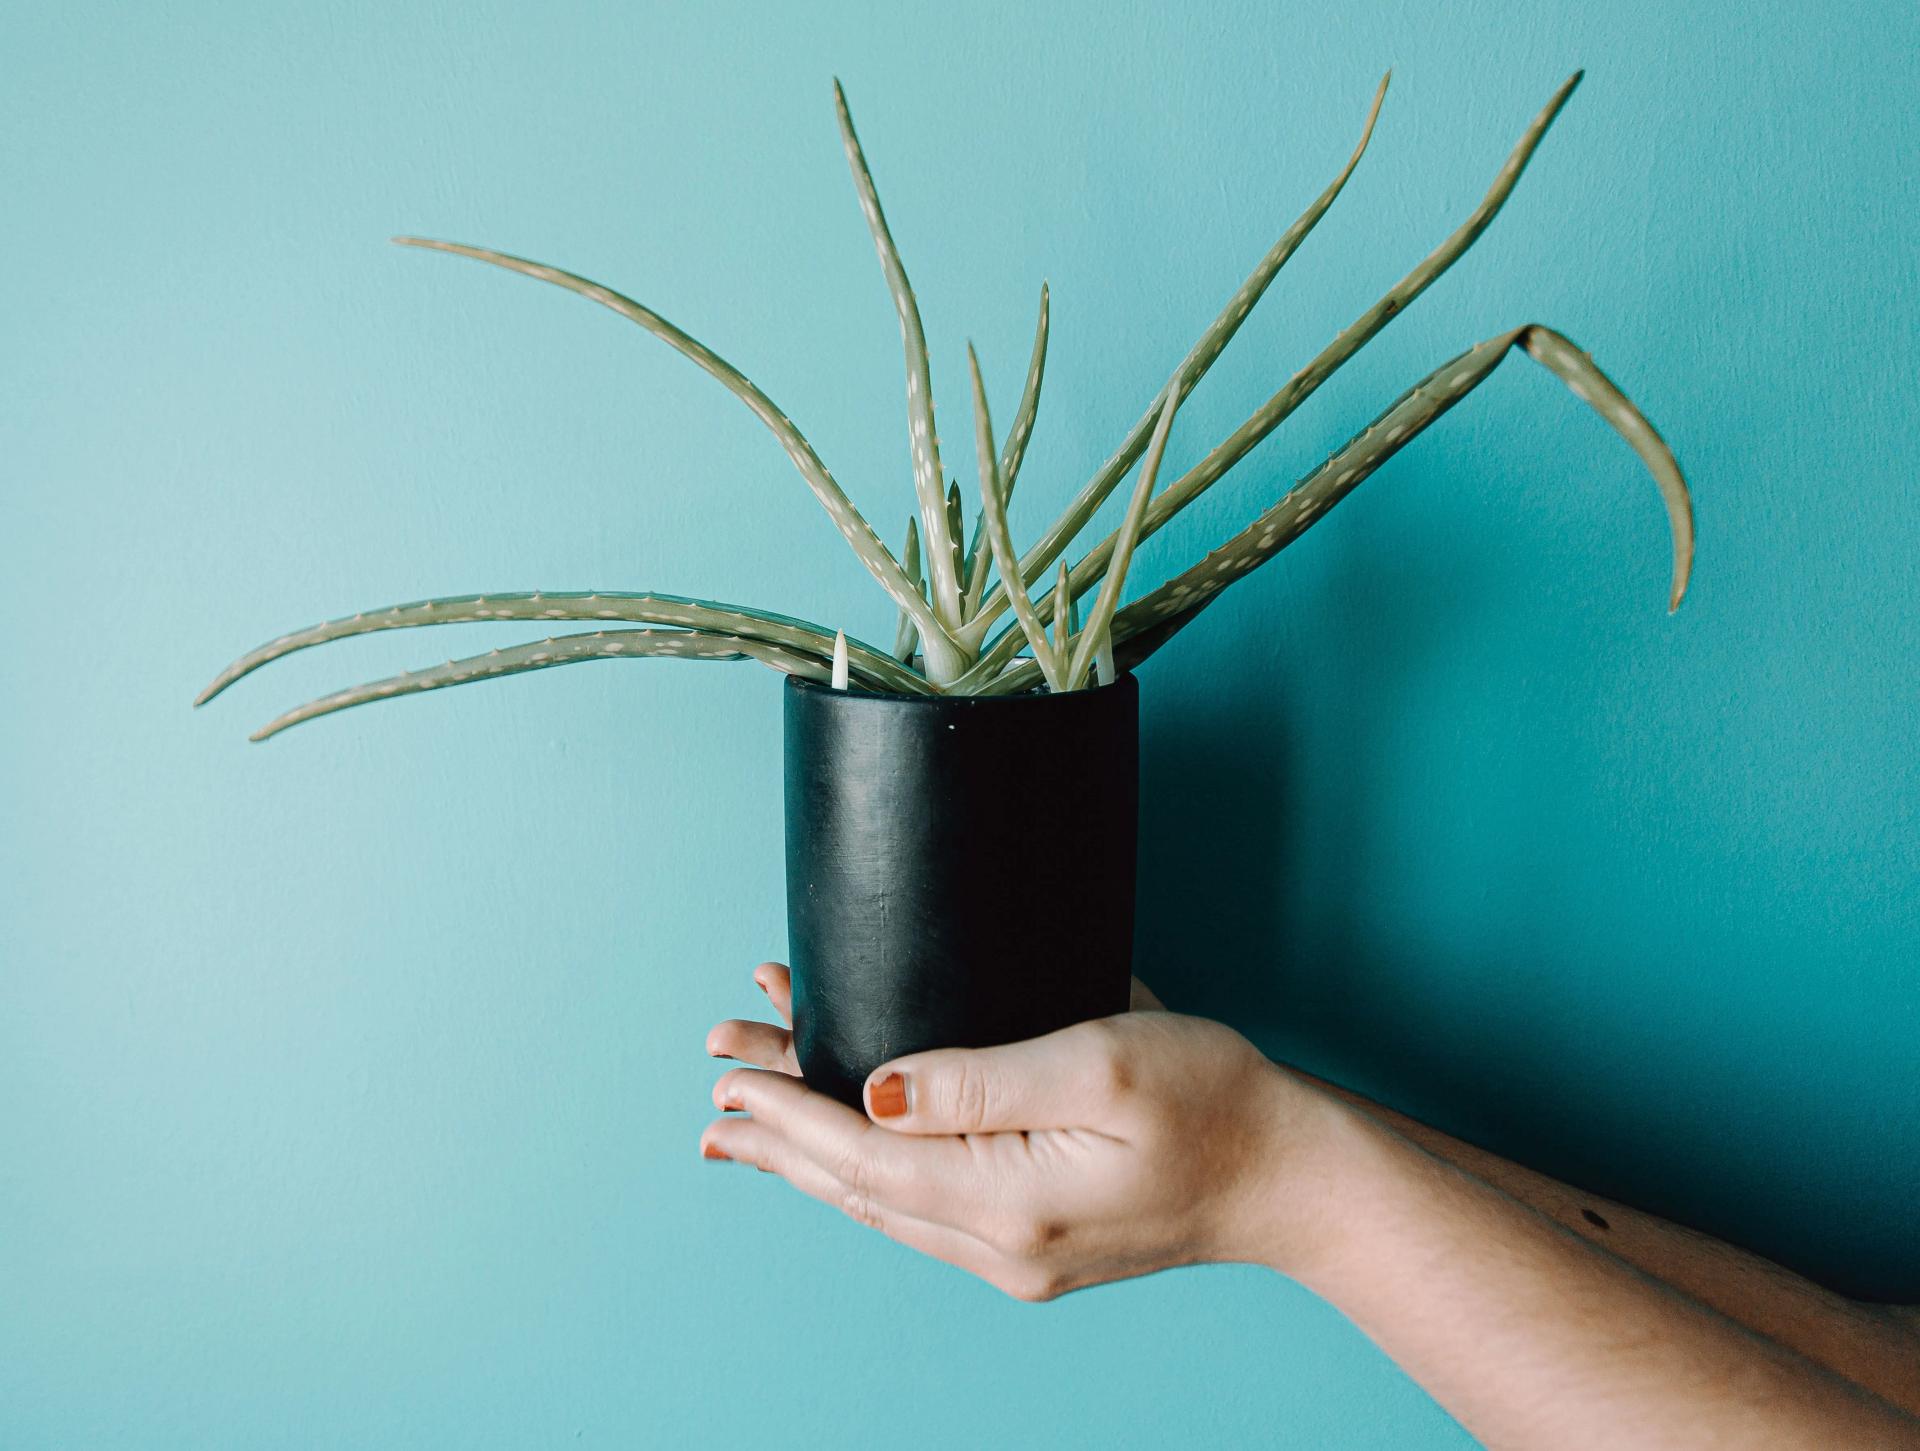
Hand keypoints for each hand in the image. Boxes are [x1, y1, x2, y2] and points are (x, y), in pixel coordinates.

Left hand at [701, 963, 1352, 1300]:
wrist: (1290, 1177)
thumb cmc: (1216, 1103)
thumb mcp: (1102, 1063)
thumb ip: (981, 1078)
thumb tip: (877, 1090)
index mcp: (1008, 1202)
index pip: (863, 1154)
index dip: (788, 1111)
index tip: (729, 1073)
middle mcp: (999, 1248)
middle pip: (856, 1188)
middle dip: (775, 1139)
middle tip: (709, 1099)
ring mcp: (1015, 1258)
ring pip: (881, 1204)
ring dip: (810, 1157)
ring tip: (745, 1125)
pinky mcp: (1032, 1247)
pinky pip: (920, 1209)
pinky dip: (866, 1170)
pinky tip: (847, 1149)